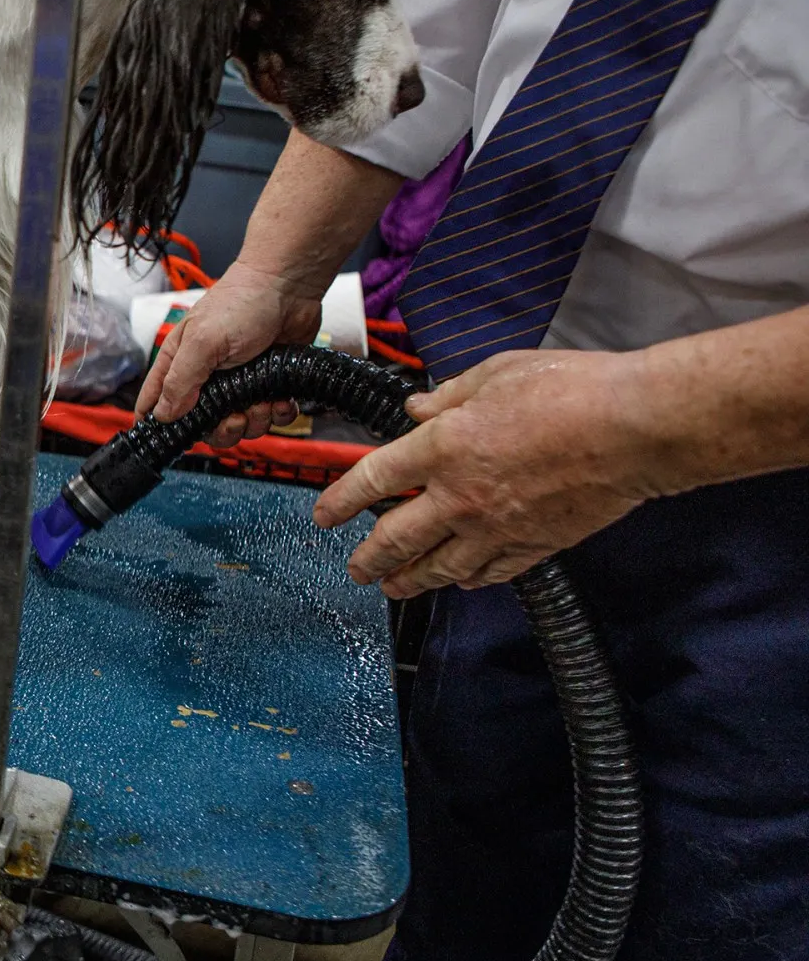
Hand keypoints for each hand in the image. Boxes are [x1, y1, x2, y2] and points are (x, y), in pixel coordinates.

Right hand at [135, 261, 324, 445]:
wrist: (290, 286)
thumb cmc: (242, 303)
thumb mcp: (203, 342)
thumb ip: (181, 381)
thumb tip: (163, 416)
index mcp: (180, 364)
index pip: (157, 402)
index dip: (160, 425)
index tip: (173, 440)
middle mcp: (207, 377)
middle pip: (204, 425)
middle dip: (223, 429)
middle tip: (236, 417)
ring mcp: (240, 382)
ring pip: (241, 424)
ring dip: (256, 420)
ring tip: (264, 400)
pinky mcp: (269, 384)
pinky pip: (271, 416)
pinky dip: (279, 414)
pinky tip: (281, 399)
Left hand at [312, 350, 659, 598]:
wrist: (636, 428)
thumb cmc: (574, 391)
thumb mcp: (496, 374)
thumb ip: (449, 397)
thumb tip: (418, 410)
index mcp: (444, 447)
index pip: (372, 479)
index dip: (340, 500)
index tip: (324, 515)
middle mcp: (461, 495)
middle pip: (395, 539)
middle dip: (368, 558)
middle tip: (355, 568)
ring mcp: (497, 527)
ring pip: (438, 567)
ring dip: (409, 579)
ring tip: (393, 587)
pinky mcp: (535, 545)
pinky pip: (489, 572)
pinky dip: (468, 579)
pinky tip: (459, 581)